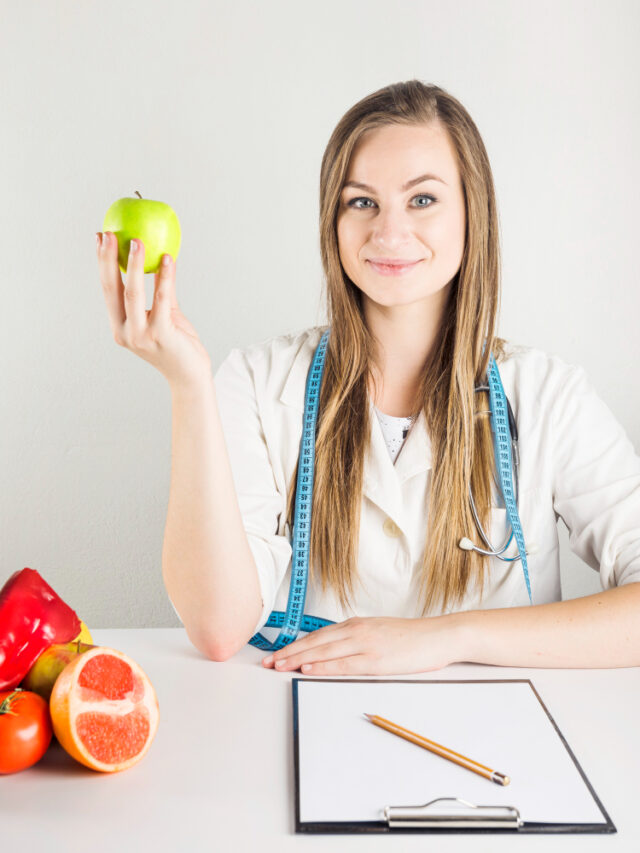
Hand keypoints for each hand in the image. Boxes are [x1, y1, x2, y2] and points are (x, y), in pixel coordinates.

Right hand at [97, 231, 211, 388]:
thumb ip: (160, 292)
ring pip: (134, 294)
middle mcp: (125, 332)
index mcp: (120, 326)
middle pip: (113, 289)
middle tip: (110, 234)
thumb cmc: (178, 344)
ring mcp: (141, 335)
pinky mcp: (161, 335)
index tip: (100, 238)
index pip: (107, 289)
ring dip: (135, 265)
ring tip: (137, 241)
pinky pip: (163, 300)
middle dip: (109, 260)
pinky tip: (168, 260)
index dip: (103, 263)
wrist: (190, 376)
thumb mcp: (165, 315)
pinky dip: (165, 278)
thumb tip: (160, 259)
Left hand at [261, 615, 463, 675]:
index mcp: (355, 625)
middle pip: (315, 642)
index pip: (318, 636)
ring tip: (278, 666)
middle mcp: (356, 631)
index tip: (276, 654)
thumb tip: (334, 652)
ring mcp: (365, 644)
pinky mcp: (376, 659)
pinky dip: (324, 666)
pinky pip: (344, 663)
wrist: (439, 636)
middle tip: (267, 663)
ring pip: (324, 652)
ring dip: (298, 659)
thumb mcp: (378, 633)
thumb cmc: (411, 638)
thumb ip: (355, 640)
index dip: (294, 646)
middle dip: (288, 653)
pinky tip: (309, 668)